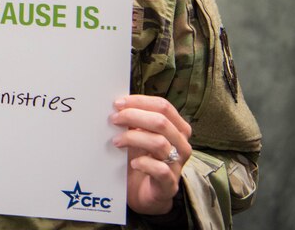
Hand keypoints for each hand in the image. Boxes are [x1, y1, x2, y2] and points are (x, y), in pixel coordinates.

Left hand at [111, 95, 192, 214]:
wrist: (144, 193)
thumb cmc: (142, 159)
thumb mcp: (139, 136)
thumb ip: (134, 120)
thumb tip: (118, 105)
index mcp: (177, 129)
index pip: (163, 106)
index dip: (140, 101)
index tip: (118, 103)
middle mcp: (181, 145)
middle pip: (161, 122)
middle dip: (133, 116)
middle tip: (114, 119)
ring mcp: (177, 165)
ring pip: (159, 143)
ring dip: (133, 138)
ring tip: (116, 141)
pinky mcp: (169, 184)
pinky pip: (160, 169)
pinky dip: (143, 163)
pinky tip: (133, 163)